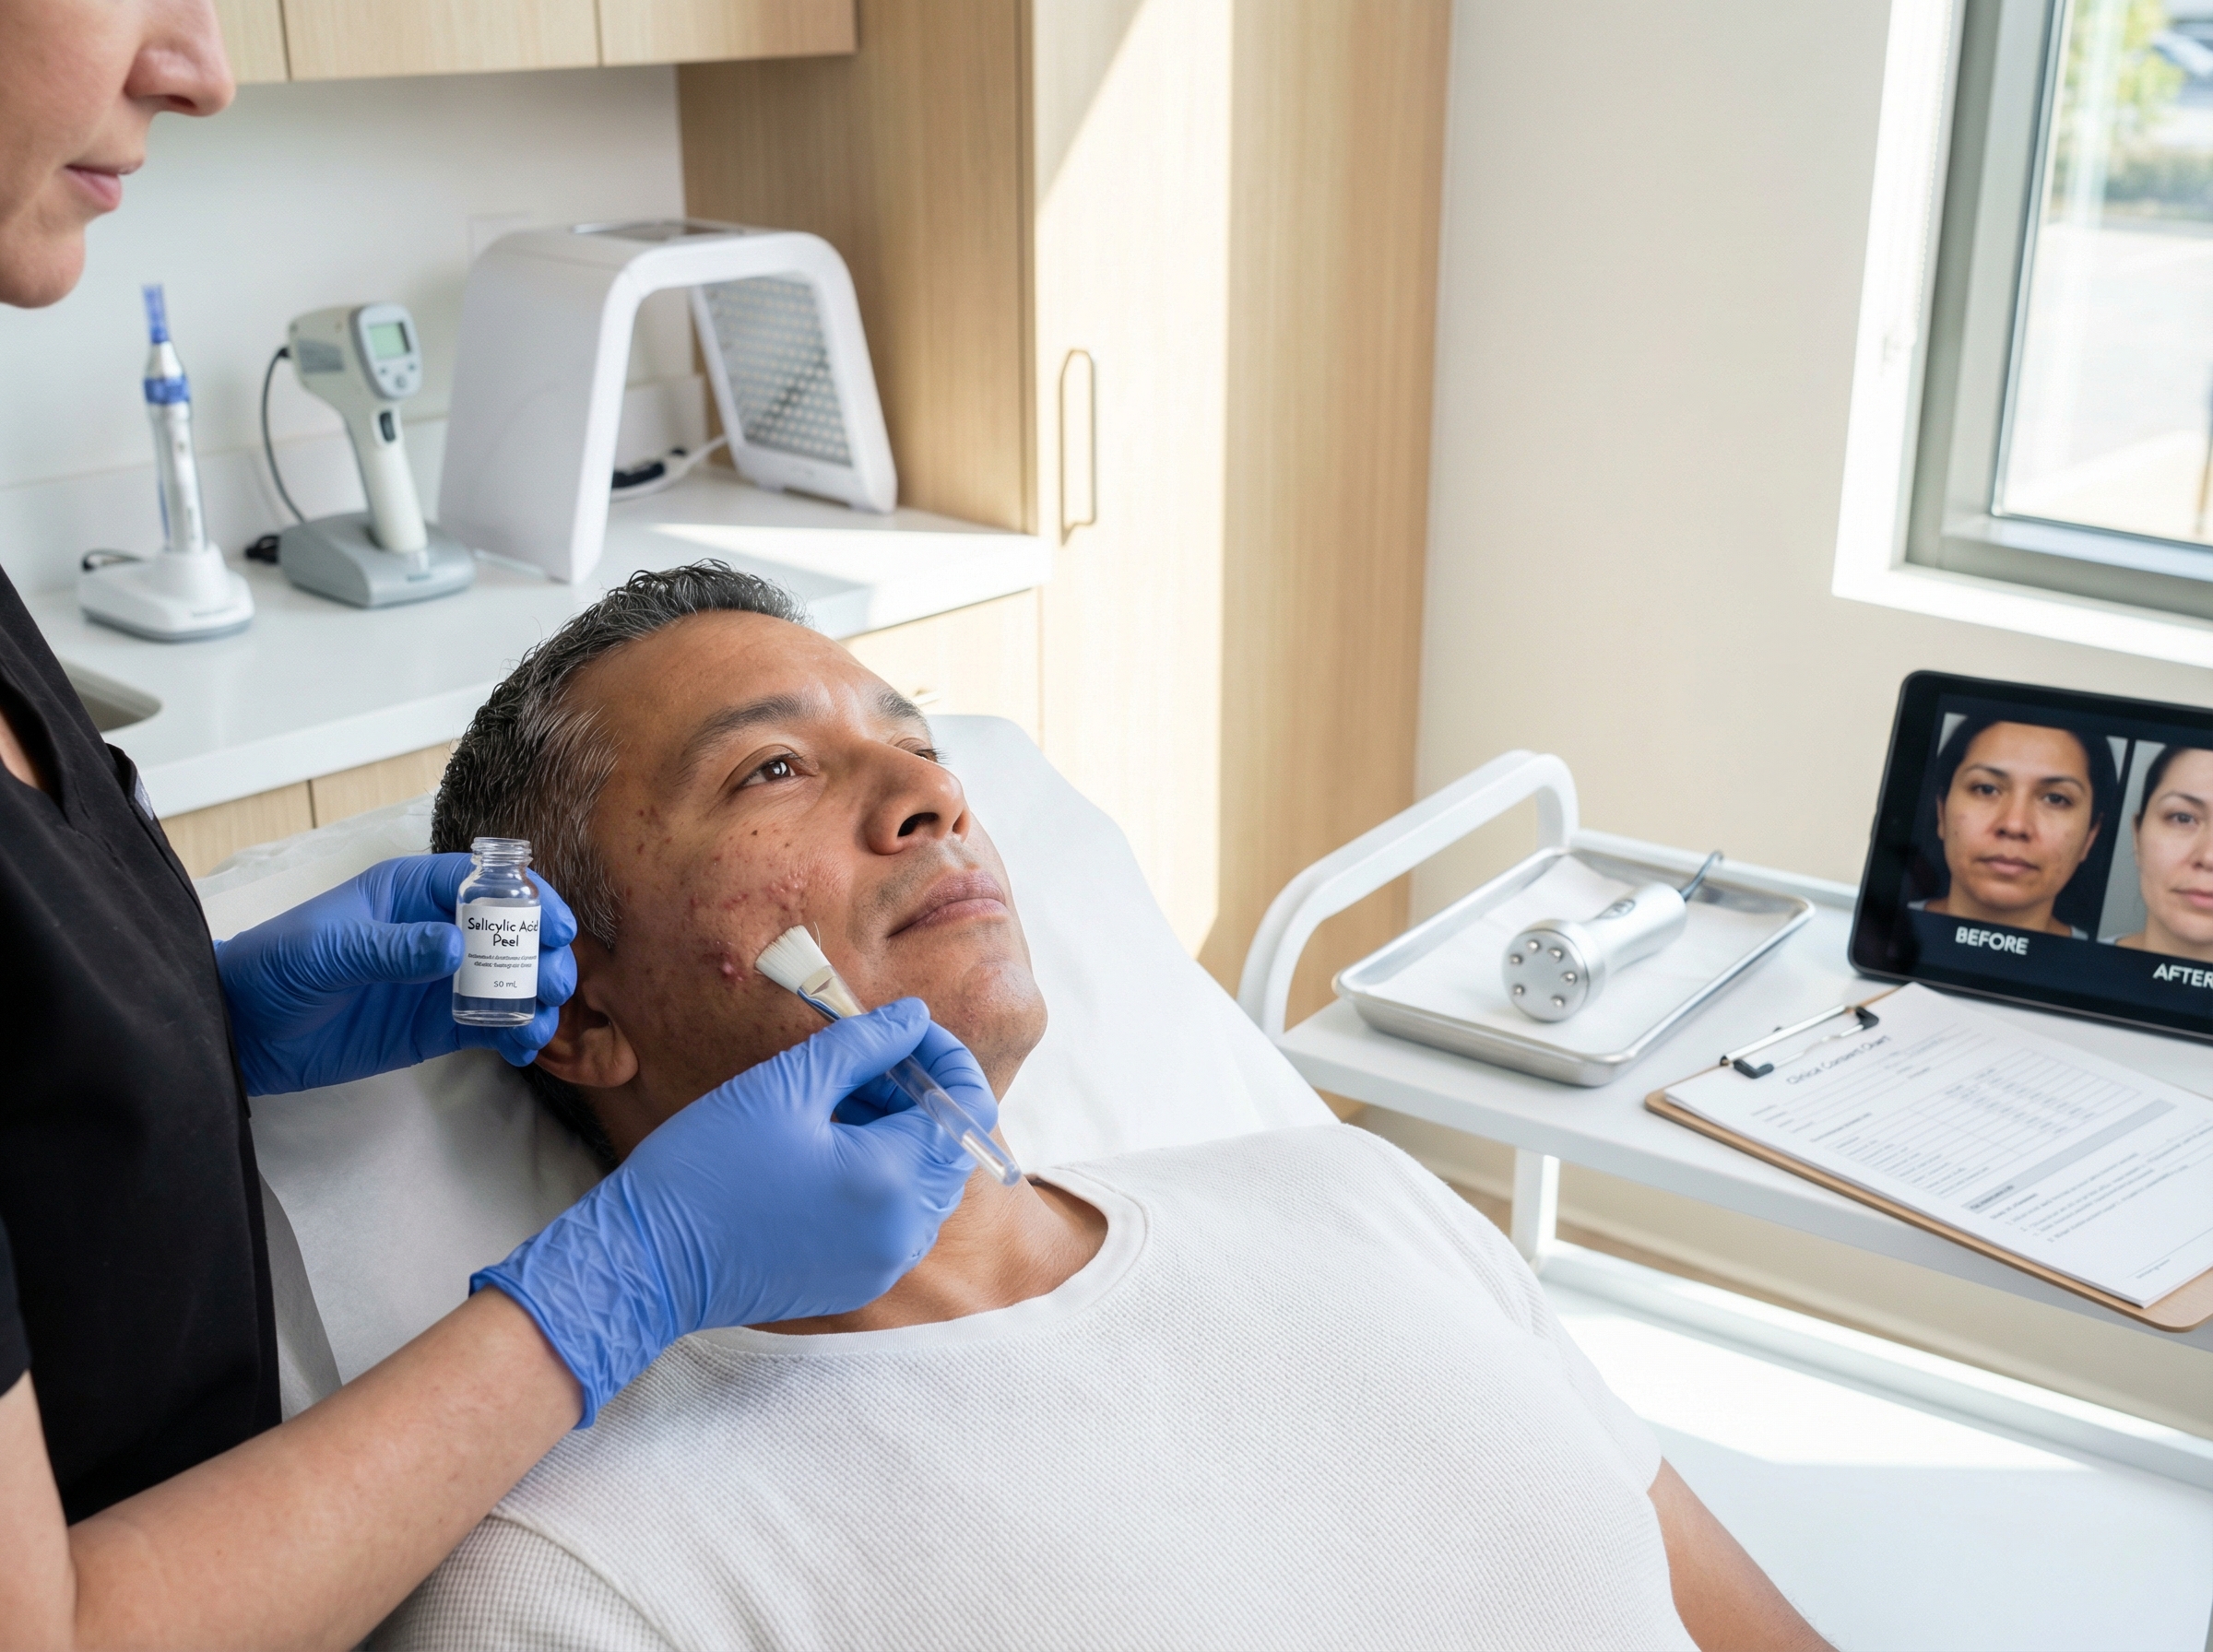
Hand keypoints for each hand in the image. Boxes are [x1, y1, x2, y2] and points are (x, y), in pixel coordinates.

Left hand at [216, 853, 578, 1094]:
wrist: (242, 1033)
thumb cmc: (275, 968)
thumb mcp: (328, 951)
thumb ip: (391, 947)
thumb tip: (455, 947)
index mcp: (409, 893)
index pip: (482, 883)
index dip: (526, 899)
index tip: (554, 927)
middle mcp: (435, 930)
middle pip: (509, 932)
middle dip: (541, 953)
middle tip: (555, 982)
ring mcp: (440, 980)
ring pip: (509, 979)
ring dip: (536, 995)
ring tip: (541, 1020)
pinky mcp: (437, 1025)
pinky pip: (490, 1024)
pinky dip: (515, 1033)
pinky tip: (524, 1047)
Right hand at [473, 999, 994, 1422]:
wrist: (646, 1261)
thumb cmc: (706, 1167)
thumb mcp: (786, 1085)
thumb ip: (864, 1044)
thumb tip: (913, 1016)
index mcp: (894, 1181)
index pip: (968, 1107)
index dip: (945, 1057)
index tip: (905, 1029)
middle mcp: (903, 1232)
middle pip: (950, 1146)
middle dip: (918, 1092)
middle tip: (862, 1059)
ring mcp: (882, 1264)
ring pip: (924, 1182)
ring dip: (898, 1132)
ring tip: (837, 1098)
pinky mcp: (857, 1281)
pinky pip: (895, 1218)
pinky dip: (880, 1175)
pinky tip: (826, 1147)